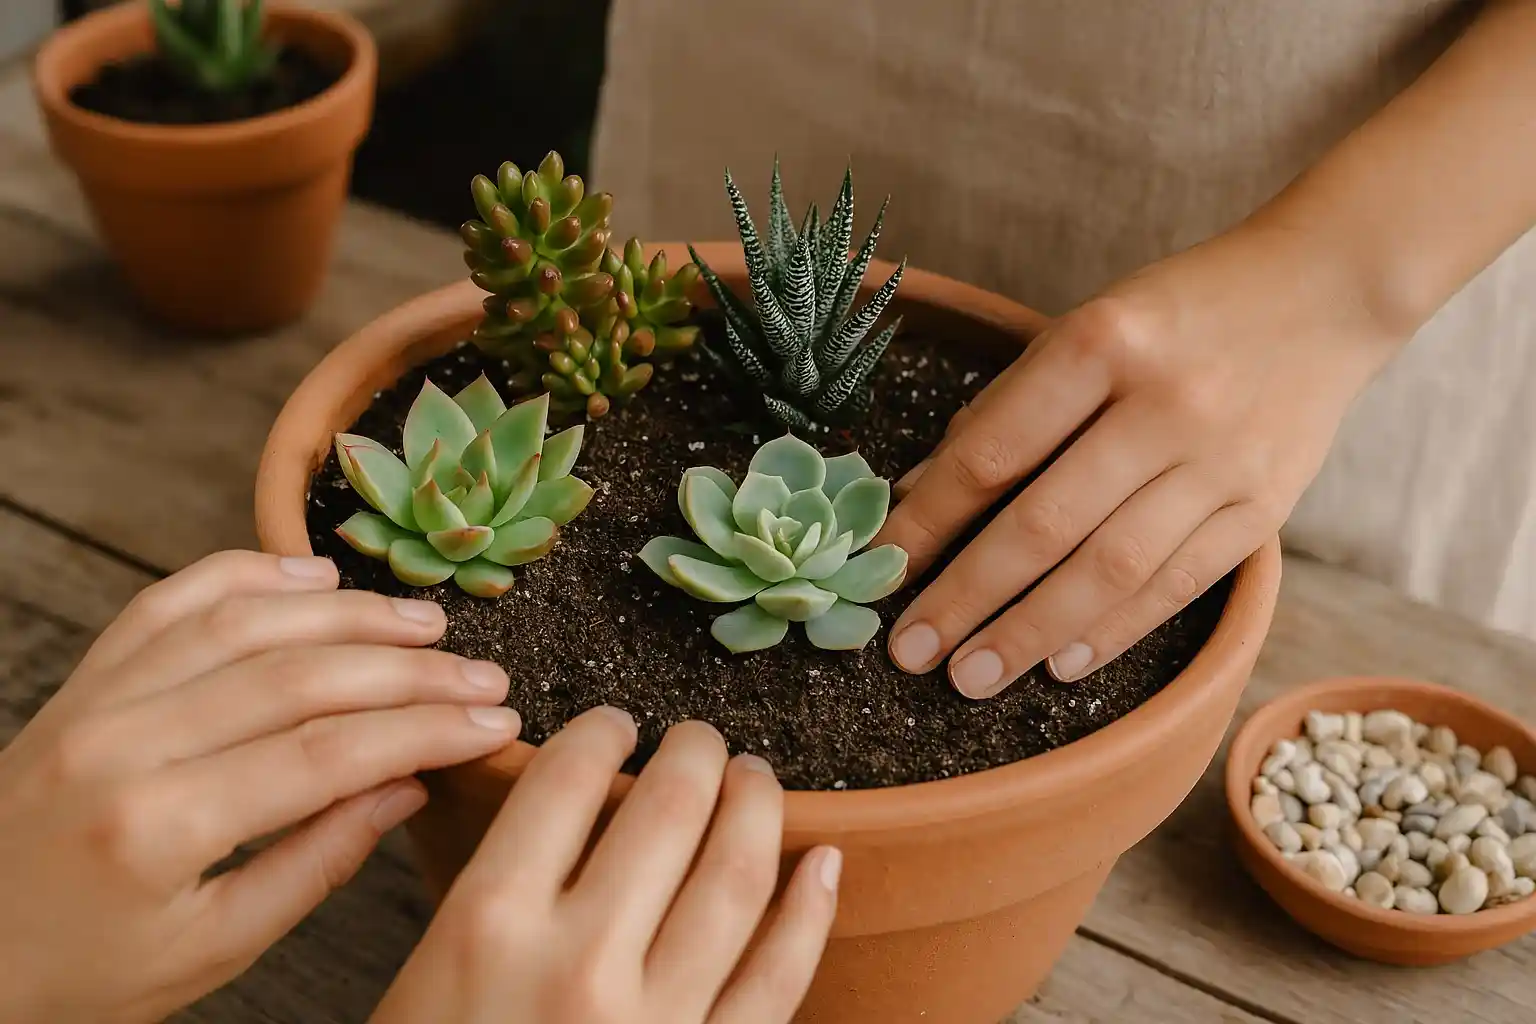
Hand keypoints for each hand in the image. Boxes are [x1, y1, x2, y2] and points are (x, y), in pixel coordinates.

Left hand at [0, 550, 522, 1023]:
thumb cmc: (79, 975)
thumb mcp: (210, 950)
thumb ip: (316, 863)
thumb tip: (408, 785)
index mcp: (159, 825)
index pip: (328, 753)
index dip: (426, 730)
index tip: (494, 722)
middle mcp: (124, 742)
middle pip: (299, 676)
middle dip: (408, 672)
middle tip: (481, 674)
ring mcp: (95, 699)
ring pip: (244, 621)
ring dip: (347, 613)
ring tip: (422, 624)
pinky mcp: (82, 680)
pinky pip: (171, 600)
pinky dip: (245, 573)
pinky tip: (312, 575)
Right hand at [371, 708, 839, 1023]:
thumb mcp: (425, 980)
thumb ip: (493, 897)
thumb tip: (561, 812)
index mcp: (488, 923)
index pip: (566, 779)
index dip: (600, 731)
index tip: (613, 724)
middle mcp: (579, 960)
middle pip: (666, 808)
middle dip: (692, 752)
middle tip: (696, 740)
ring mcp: (656, 1019)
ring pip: (736, 875)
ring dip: (755, 807)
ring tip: (751, 779)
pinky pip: (780, 978)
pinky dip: (811, 911)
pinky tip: (823, 864)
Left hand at [876, 223, 1402, 696]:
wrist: (1323, 293)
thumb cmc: (1178, 313)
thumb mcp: (1083, 328)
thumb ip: (1006, 410)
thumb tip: (920, 495)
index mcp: (1103, 342)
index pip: (993, 452)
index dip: (928, 522)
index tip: (882, 572)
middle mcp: (1166, 404)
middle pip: (1046, 524)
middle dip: (968, 597)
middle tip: (912, 652)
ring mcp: (1223, 462)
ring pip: (1112, 569)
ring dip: (1032, 632)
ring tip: (974, 675)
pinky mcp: (1265, 507)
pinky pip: (1178, 585)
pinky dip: (1114, 631)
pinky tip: (1061, 665)